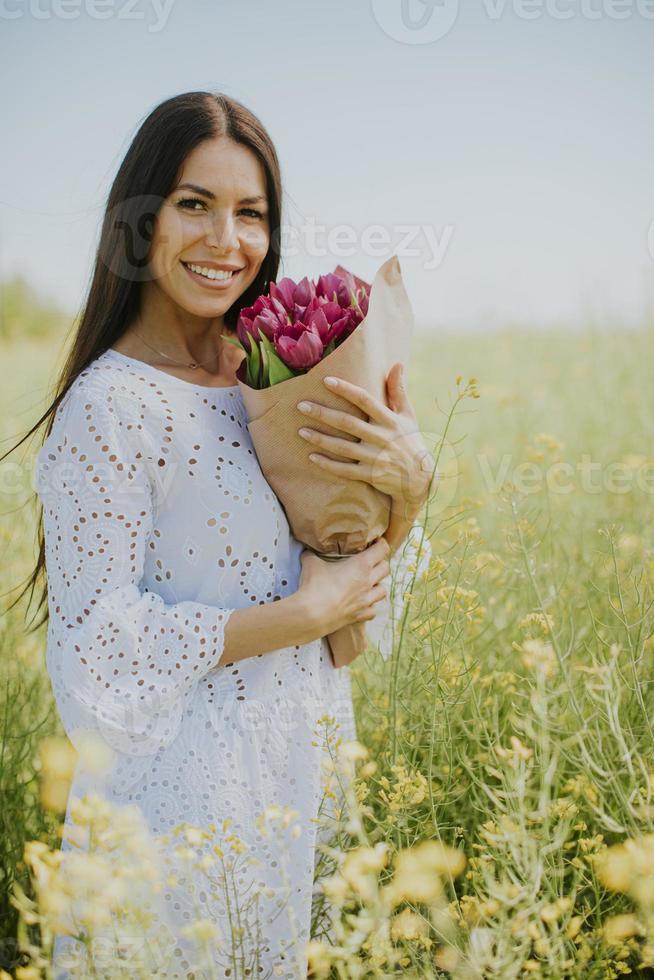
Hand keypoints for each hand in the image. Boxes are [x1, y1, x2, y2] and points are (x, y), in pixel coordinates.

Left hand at [296, 363, 435, 511]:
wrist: (420, 478)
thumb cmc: (411, 441)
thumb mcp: (408, 416)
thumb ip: (399, 391)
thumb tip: (397, 364)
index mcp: (390, 421)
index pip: (365, 400)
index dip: (346, 389)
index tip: (326, 381)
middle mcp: (382, 438)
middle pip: (348, 423)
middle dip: (323, 414)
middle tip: (301, 406)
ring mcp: (375, 458)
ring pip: (343, 447)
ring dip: (320, 439)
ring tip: (301, 431)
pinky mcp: (370, 475)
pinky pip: (345, 470)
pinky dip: (328, 465)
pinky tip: (311, 457)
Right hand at [297, 537, 390, 635]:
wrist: (312, 614)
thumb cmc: (314, 585)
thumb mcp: (311, 563)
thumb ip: (311, 554)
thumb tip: (307, 551)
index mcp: (360, 565)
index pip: (381, 550)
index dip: (381, 544)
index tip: (376, 542)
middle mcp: (368, 582)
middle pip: (386, 568)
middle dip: (380, 563)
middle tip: (371, 562)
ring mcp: (366, 600)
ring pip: (383, 590)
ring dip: (378, 585)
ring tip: (369, 584)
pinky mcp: (360, 615)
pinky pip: (373, 610)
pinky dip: (370, 606)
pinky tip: (362, 604)